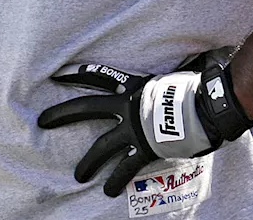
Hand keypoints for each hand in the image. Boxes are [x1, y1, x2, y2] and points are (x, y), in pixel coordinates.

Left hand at [37, 56, 252, 196]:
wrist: (210, 108)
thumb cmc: (196, 89)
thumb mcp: (170, 78)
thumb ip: (159, 81)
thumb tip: (175, 62)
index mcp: (131, 87)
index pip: (98, 76)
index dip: (76, 74)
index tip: (56, 75)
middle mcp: (126, 107)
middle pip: (86, 108)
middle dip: (62, 114)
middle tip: (42, 121)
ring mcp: (133, 129)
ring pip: (102, 146)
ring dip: (88, 162)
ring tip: (77, 175)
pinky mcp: (144, 149)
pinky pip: (125, 168)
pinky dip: (116, 180)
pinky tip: (108, 191)